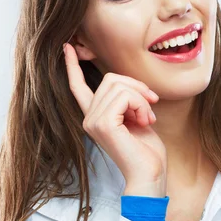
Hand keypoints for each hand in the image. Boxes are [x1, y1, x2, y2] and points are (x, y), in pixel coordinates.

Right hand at [64, 43, 166, 194]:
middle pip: (110, 79)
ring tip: (147, 118)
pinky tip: (145, 121)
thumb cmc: (147, 151)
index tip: (68, 46)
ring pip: (118, 85)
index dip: (73, 66)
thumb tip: (128, 83)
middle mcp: (89, 118)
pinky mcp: (103, 124)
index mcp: (95, 117)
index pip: (78, 87)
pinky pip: (123, 96)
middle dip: (137, 87)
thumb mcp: (136, 117)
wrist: (150, 174)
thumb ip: (127, 100)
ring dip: (141, 98)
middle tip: (151, 106)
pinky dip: (140, 104)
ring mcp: (93, 121)